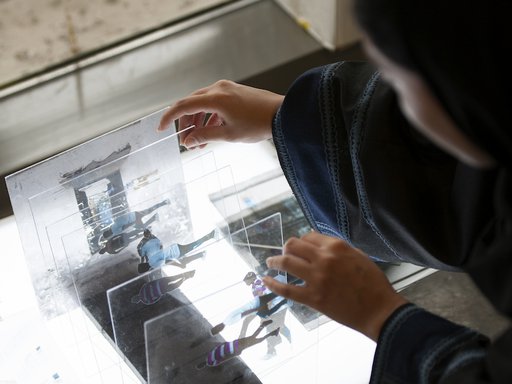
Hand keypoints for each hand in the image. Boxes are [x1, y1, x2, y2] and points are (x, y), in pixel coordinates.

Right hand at [158, 80, 283, 148]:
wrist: (283, 114)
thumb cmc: (258, 124)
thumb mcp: (229, 134)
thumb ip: (205, 136)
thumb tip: (187, 141)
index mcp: (215, 98)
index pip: (183, 106)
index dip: (169, 118)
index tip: (160, 129)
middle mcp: (218, 88)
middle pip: (192, 104)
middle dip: (186, 124)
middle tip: (186, 142)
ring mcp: (227, 88)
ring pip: (203, 104)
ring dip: (198, 122)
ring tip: (199, 142)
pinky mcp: (234, 92)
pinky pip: (214, 103)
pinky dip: (209, 117)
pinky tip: (211, 132)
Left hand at [263, 232, 407, 340]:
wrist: (379, 309)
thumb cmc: (372, 283)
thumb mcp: (357, 255)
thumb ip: (337, 248)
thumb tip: (318, 241)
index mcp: (336, 246)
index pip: (309, 236)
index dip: (302, 241)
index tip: (299, 247)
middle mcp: (324, 259)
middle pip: (293, 245)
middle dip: (286, 248)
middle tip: (283, 254)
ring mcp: (316, 278)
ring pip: (286, 263)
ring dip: (274, 261)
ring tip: (270, 263)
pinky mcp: (313, 298)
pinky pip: (286, 289)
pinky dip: (273, 284)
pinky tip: (266, 280)